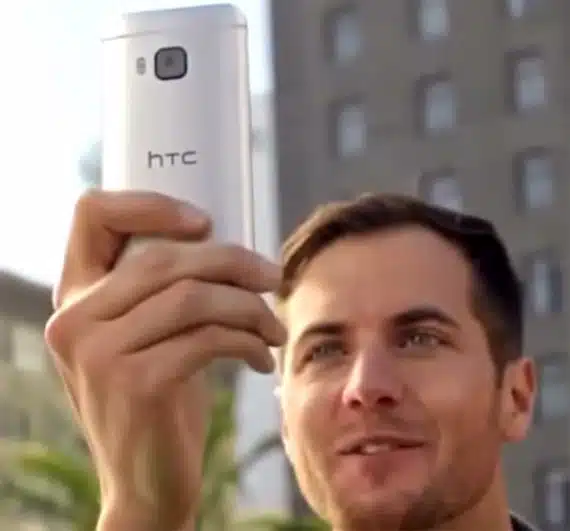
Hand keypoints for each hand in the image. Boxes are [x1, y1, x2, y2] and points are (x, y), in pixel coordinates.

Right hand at [44, 190, 285, 530]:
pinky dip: (248, 341)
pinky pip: (210, 337)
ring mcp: (99, 352)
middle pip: (167, 257)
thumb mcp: (146, 335)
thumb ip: (162, 289)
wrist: (146, 480)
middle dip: (234, 262)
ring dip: (250, 307)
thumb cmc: (158, 397)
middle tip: (273, 278)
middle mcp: (75, 319)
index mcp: (75, 296)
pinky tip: (262, 359)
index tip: (204, 223)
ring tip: (274, 327)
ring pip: (195, 296)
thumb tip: (226, 247)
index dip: (151, 205)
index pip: (93, 214)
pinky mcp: (136, 382)